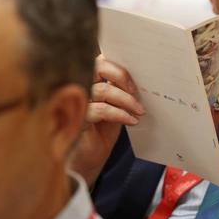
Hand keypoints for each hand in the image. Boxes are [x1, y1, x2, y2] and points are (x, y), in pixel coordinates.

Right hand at [72, 55, 144, 186]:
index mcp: (88, 79)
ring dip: (126, 100)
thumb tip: (142, 77)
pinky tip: (131, 121)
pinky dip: (119, 114)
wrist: (89, 158)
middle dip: (120, 75)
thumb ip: (120, 89)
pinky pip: (101, 110)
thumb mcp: (114, 106)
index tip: (135, 78)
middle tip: (135, 89)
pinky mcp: (77, 118)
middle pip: (97, 66)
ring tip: (139, 111)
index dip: (118, 65)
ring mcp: (76, 101)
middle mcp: (80, 85)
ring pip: (103, 90)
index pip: (100, 60)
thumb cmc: (101, 130)